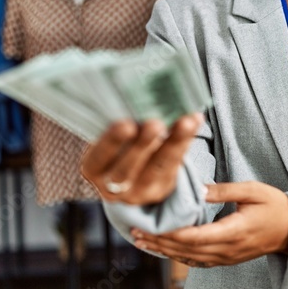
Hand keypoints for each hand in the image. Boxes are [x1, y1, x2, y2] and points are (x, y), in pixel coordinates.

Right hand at [80, 113, 202, 205]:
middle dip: (143, 145)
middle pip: (128, 169)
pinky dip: (187, 141)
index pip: (100, 157)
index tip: (126, 124)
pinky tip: (194, 120)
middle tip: (154, 123)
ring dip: (174, 142)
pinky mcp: (163, 188)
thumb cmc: (113, 147)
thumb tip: (132, 97)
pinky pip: (177, 165)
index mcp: (93, 170)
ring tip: (185, 121)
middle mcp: (113, 186)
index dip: (112, 141)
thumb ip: (114, 125)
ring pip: (158, 167)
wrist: (129, 175)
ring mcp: (140, 191)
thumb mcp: (106, 139)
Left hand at [130, 181, 287, 267]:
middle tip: (135, 231)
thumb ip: (225, 190)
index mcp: (234, 232)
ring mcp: (226, 258)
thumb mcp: (253, 190)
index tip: (151, 225)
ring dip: (164, 251)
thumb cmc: (275, 206)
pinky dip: (177, 256)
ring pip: (189, 258)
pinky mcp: (225, 259)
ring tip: (141, 240)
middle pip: (186, 250)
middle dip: (159, 242)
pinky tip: (162, 250)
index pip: (196, 236)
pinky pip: (197, 261)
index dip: (171, 234)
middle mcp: (227, 250)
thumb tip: (199, 189)